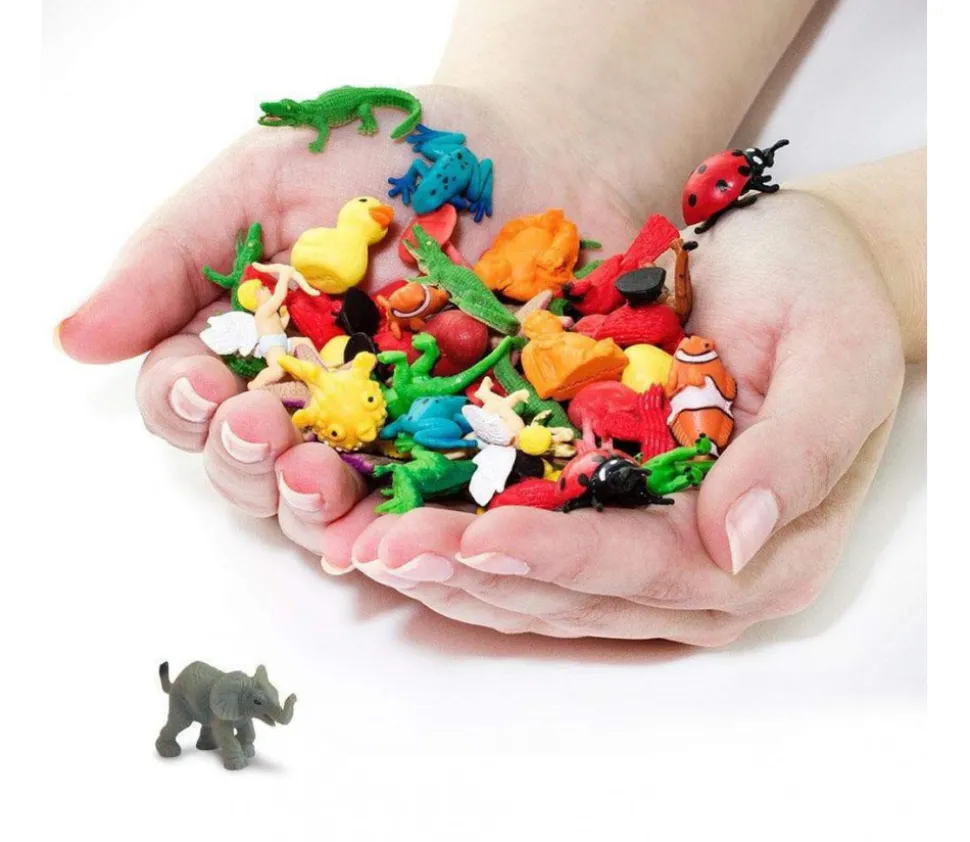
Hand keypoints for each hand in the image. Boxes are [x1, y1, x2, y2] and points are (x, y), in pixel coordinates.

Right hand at [57, 84, 651, 558]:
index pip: (193, 402)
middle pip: (253, 471)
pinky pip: (432, 511)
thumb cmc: (397, 152)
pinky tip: (401, 530)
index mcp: (258, 343)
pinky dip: (411, 529)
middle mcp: (317, 402)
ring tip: (321, 479)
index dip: (185, 406)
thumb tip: (74, 339)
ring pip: (330, 507)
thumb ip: (175, 256)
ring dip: (312, 508)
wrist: (539, 150)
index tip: (203, 385)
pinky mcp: (472, 454)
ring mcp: (394, 436)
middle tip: (264, 427)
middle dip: (247, 461)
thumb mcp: (268, 176)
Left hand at [347, 192, 903, 644]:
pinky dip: (459, 538)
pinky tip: (397, 523)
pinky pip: (523, 543)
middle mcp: (697, 569)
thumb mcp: (841, 356)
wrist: (792, 262)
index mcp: (762, 549)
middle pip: (574, 592)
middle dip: (473, 573)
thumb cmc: (827, 297)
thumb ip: (798, 453)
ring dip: (449, 570)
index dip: (559, 557)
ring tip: (366, 547)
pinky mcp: (603, 513)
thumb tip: (732, 544)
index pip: (646, 569)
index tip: (478, 537)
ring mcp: (644, 549)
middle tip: (380, 550)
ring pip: (536, 586)